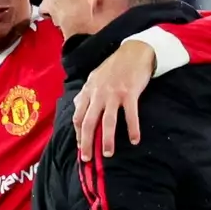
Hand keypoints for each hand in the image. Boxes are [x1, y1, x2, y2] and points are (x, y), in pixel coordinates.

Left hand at [74, 40, 155, 160]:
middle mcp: (98, 93)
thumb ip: (85, 93)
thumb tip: (76, 104)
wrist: (134, 51)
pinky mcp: (130, 93)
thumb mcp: (95, 77)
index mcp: (89, 90)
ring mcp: (114, 93)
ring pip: (107, 121)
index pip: (78, 116)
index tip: (80, 147)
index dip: (78, 133)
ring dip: (107, 139)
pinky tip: (134, 140)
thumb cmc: (115, 66)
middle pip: (89, 122)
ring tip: (108, 153)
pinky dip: (132, 129)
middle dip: (86, 142)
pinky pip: (130, 115)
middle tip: (87, 158)